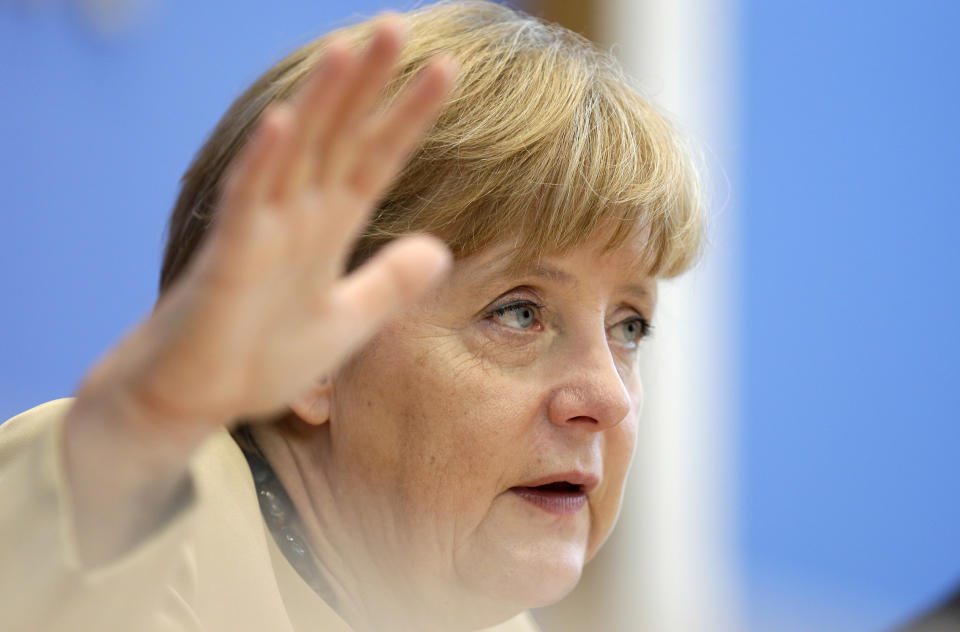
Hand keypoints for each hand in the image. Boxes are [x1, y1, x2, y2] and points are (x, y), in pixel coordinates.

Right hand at [63, 18, 454, 562]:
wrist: (195, 401)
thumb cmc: (261, 357)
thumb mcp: (348, 323)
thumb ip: (390, 284)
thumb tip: (442, 248)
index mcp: (327, 229)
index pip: (376, 159)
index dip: (408, 116)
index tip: (445, 71)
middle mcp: (296, 218)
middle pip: (338, 138)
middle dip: (369, 84)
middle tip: (398, 26)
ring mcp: (260, 233)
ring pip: (296, 154)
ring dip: (322, 102)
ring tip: (351, 49)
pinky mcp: (227, 260)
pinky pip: (246, 203)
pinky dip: (264, 163)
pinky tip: (285, 123)